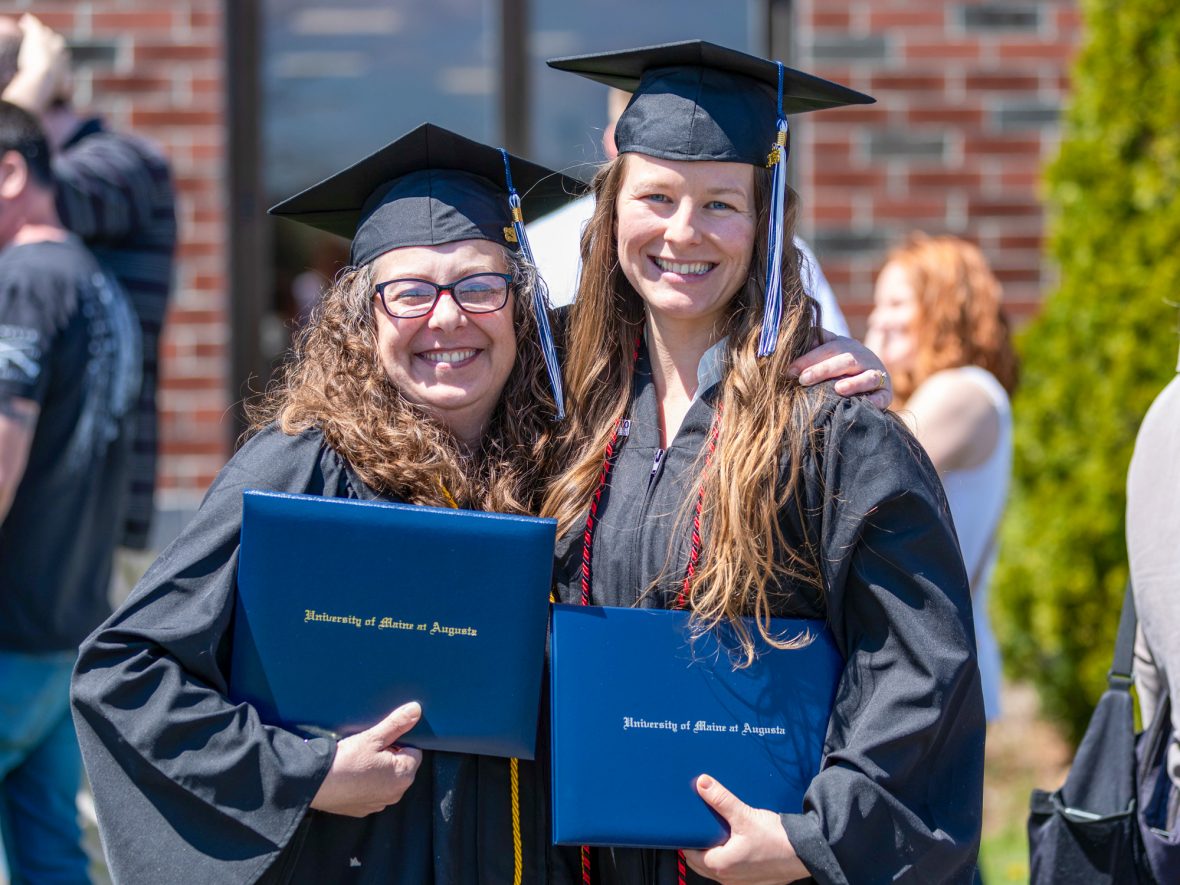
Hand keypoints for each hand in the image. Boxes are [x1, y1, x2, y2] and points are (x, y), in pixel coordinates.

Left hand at [3, 15, 69, 113]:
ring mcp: (49, 47)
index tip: (61, 58)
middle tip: (52, 40)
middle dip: (55, 44)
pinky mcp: (38, 39)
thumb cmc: (51, 96)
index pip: (64, 62)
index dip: (61, 60)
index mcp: (64, 70)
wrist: (44, 81)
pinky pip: (35, 28)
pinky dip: (30, 24)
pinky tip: (25, 21)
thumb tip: (69, 125)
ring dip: (41, 33)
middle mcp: (59, 57)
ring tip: (36, 29)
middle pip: (58, 47)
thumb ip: (63, 114)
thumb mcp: (59, 108)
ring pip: (46, 36)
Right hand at [310, 701, 423, 816]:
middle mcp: (396, 794)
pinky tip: (352, 776)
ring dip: (378, 771)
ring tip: (359, 762)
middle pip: (401, 767)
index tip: (382, 742)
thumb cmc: (346, 760)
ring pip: (386, 780)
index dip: (399, 744)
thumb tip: (416, 710)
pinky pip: (372, 792)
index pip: (414, 752)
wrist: (315, 783)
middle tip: (369, 751)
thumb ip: (397, 723)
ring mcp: (379, 804)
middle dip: (390, 757)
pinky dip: (366, 784)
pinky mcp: (363, 809)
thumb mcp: (373, 737)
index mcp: (403, 775)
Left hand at [682, 775, 809, 884]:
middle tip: (702, 826)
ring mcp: (741, 882)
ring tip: (720, 832)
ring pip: (717, 867)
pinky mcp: (754, 880)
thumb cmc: (778, 840)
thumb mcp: (744, 815)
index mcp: (721, 865)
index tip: (688, 826)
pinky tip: (737, 843)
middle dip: (699, 845)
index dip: (687, 839)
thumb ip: (721, 800)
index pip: (690, 854)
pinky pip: (733, 870)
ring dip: (715, 852)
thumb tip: (703, 784)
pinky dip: (730, 858)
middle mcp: (729, 878)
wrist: (807, 852)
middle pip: (702, 863)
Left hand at [788, 332, 891, 409]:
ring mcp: (877, 375)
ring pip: (868, 377)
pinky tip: (866, 404)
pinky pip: (882, 396)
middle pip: (846, 360)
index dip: (808, 358)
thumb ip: (811, 346)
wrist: (871, 380)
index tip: (790, 370)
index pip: (827, 348)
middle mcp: (863, 358)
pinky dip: (875, 401)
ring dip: (854, 383)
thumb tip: (788, 344)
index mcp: (846, 346)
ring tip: (837, 388)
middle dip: (823, 369)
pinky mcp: (885, 394)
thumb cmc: (838, 367)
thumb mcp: (827, 353)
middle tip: (803, 379)